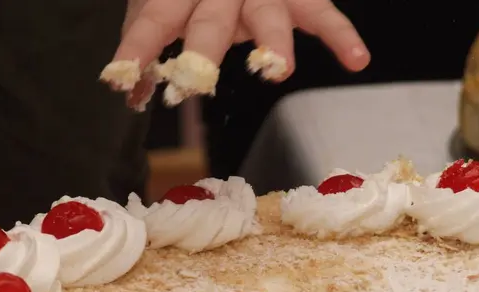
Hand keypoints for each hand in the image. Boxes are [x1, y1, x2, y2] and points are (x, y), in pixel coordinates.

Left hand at [115, 0, 369, 79]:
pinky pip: (321, 12)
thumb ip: (145, 43)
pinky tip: (356, 59)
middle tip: (192, 84)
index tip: (122, 82)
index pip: (154, 18)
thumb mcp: (161, 2)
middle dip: (202, 52)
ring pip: (268, 14)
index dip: (138, 47)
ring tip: (277, 69)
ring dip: (273, 41)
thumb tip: (130, 95)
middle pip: (210, 20)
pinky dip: (340, 34)